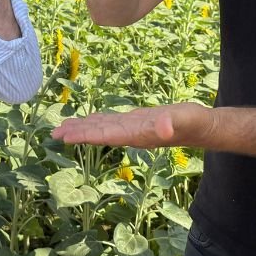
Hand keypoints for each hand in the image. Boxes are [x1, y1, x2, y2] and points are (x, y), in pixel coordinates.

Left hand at [51, 103, 217, 148]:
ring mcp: (132, 129)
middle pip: (99, 133)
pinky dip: (97, 121)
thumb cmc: (194, 123)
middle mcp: (131, 134)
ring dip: (83, 128)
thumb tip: (162, 128)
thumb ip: (172, 123)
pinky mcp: (136, 122)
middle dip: (78, 133)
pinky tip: (88, 121)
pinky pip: (111, 122)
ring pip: (102, 128)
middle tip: (53, 134)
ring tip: (63, 129)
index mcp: (138, 133)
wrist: (202, 128)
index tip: (67, 136)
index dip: (86, 134)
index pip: (106, 134)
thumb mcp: (184, 119)